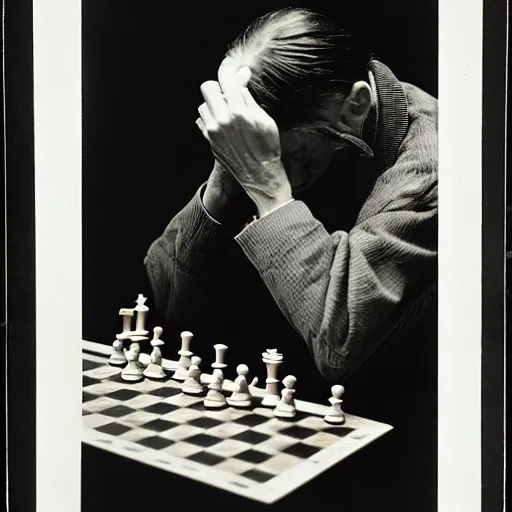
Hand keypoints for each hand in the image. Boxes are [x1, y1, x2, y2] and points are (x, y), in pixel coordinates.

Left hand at [196, 64, 292, 216]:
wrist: (260, 176)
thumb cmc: (267, 148)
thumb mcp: (264, 119)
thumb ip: (249, 97)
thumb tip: (242, 74)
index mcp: (238, 112)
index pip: (226, 80)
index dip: (230, 73)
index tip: (234, 72)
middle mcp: (221, 120)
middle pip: (207, 88)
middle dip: (217, 89)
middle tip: (229, 96)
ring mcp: (212, 132)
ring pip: (203, 106)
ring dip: (213, 106)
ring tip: (228, 114)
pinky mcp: (209, 142)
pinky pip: (202, 122)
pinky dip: (211, 120)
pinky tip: (224, 127)